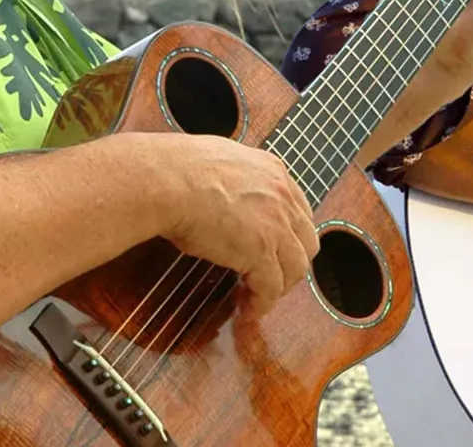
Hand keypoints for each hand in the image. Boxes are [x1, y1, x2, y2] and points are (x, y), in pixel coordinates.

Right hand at [148, 132, 319, 314]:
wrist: (166, 180)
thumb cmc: (175, 170)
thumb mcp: (218, 163)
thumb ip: (234, 180)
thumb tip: (219, 194)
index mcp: (272, 171)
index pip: (298, 211)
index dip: (290, 236)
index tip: (277, 250)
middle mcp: (282, 197)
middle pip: (306, 242)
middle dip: (290, 264)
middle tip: (271, 278)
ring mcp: (276, 225)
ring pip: (295, 268)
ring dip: (279, 288)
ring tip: (258, 298)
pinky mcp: (261, 252)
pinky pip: (271, 289)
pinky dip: (261, 304)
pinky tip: (247, 310)